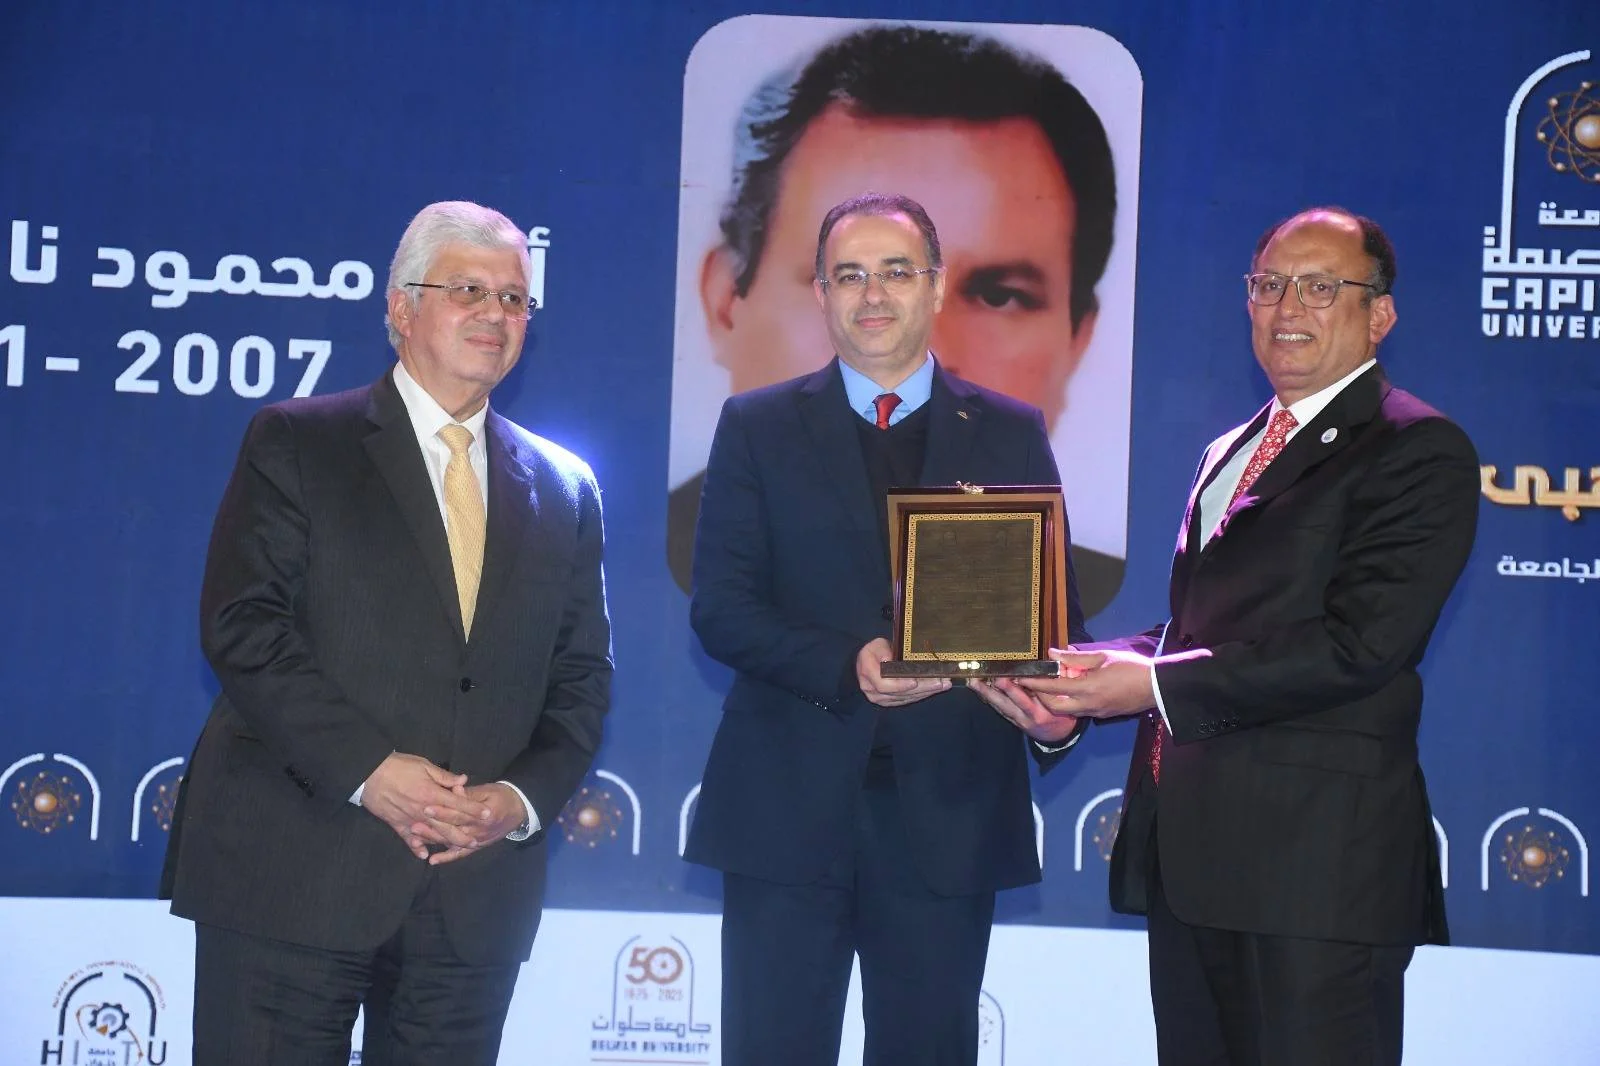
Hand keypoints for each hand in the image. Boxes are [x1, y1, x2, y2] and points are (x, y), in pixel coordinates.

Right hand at [359, 753, 490, 859]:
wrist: (369, 774)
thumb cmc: (398, 766)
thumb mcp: (424, 766)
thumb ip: (444, 776)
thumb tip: (463, 781)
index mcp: (432, 794)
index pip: (458, 804)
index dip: (474, 810)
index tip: (487, 815)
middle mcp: (424, 811)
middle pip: (448, 826)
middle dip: (463, 834)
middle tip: (477, 842)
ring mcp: (410, 820)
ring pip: (432, 835)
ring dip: (446, 843)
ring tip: (458, 849)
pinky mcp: (396, 824)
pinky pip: (408, 839)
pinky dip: (416, 848)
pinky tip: (424, 856)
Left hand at [421, 783, 527, 865]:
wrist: (519, 810)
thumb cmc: (501, 796)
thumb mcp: (488, 790)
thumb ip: (469, 793)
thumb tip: (455, 789)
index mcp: (483, 815)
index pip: (459, 813)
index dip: (442, 810)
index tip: (426, 806)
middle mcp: (479, 831)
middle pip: (453, 829)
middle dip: (432, 827)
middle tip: (414, 824)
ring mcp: (477, 841)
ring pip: (453, 842)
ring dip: (434, 841)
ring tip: (416, 838)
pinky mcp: (476, 847)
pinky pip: (460, 854)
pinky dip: (446, 858)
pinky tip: (432, 860)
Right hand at [856, 637, 950, 706]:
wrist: (868, 663)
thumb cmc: (874, 651)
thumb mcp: (876, 644)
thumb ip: (882, 650)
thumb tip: (889, 659)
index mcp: (867, 673)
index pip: (883, 684)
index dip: (900, 684)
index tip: (914, 681)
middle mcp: (872, 690)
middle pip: (899, 693)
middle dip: (922, 688)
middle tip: (940, 682)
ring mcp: (880, 698)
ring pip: (906, 698)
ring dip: (926, 692)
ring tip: (943, 684)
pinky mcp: (890, 702)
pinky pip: (907, 700)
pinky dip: (922, 694)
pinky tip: (936, 689)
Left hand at [969, 677, 1079, 742]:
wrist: (1058, 736)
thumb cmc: (1064, 711)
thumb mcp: (1066, 697)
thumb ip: (1060, 678)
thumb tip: (1056, 655)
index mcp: (1048, 707)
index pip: (1037, 691)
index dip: (1027, 681)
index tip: (1018, 670)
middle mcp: (1033, 713)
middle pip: (1017, 699)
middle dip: (1004, 687)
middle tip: (994, 676)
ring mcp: (1021, 719)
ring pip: (1003, 705)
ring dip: (987, 693)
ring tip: (974, 681)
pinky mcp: (1013, 721)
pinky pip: (1000, 710)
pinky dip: (989, 700)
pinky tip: (979, 691)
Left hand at [1010, 648, 1157, 720]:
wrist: (1157, 687)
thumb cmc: (1132, 667)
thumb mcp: (1103, 657)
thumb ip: (1075, 657)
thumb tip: (1052, 653)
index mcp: (1088, 688)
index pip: (1053, 688)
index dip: (1034, 683)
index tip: (1020, 678)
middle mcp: (1088, 705)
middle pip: (1054, 706)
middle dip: (1040, 697)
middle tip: (1031, 685)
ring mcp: (1095, 713)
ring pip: (1066, 711)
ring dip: (1054, 701)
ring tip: (1046, 687)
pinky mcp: (1102, 715)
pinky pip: (1079, 711)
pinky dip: (1068, 703)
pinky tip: (1067, 692)